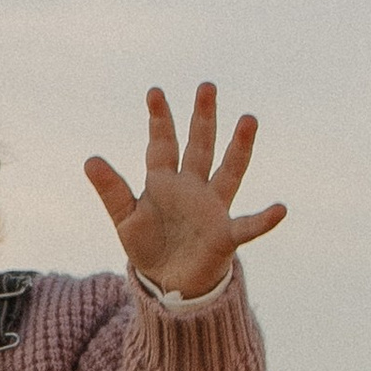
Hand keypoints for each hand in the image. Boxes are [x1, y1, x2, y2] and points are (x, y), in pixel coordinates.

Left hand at [83, 82, 284, 300]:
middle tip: (206, 87)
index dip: (159, 120)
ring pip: (228, 172)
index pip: (162, 144)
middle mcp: (192, 188)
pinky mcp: (224, 236)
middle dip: (203, 118)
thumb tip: (90, 160)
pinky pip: (247, 226)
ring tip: (249, 120)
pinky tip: (280, 209)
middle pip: (200, 146)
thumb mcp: (125, 218)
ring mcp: (212, 209)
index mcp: (164, 182)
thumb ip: (111, 190)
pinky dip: (264, 220)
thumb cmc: (149, 247)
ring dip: (239, 147)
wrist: (168, 284)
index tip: (155, 92)